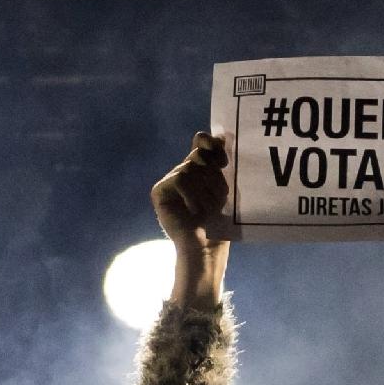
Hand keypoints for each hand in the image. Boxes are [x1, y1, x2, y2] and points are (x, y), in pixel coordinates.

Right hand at [151, 131, 229, 248]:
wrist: (206, 248)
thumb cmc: (218, 223)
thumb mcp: (222, 188)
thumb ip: (217, 163)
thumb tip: (217, 136)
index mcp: (199, 170)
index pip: (201, 144)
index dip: (210, 144)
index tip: (224, 161)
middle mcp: (182, 173)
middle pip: (198, 155)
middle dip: (213, 175)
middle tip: (220, 195)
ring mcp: (169, 183)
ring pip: (190, 168)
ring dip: (205, 189)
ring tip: (207, 210)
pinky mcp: (159, 192)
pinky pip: (179, 178)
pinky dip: (191, 194)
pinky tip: (194, 211)